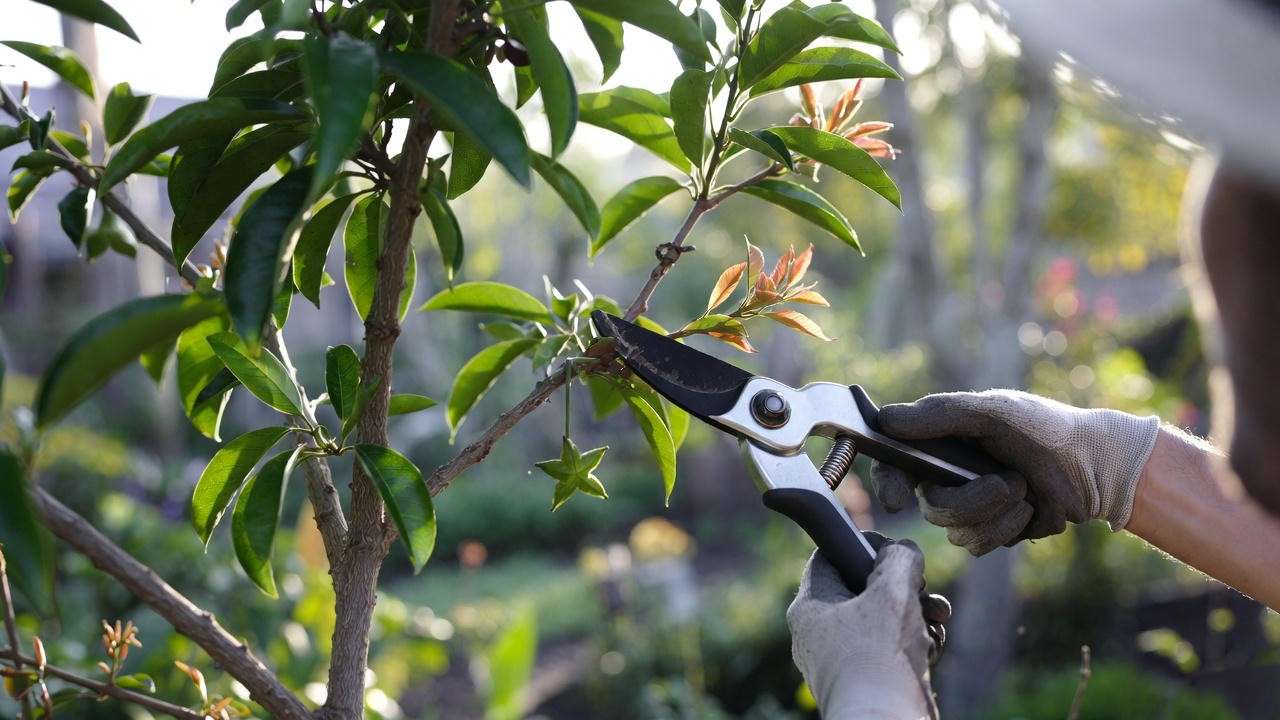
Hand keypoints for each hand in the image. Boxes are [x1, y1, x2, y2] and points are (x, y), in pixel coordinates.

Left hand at [787, 535, 948, 719]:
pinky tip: (932, 648)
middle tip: (925, 591)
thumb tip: (902, 551)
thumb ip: (899, 559)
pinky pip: (889, 652)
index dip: (863, 546)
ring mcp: (841, 661)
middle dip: (903, 588)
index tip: (893, 552)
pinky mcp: (865, 683)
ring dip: (916, 616)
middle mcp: (818, 634)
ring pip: (881, 622)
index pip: (830, 556)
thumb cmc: (880, 657)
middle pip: (862, 590)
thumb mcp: (893, 591)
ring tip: (937, 621)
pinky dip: (914, 645)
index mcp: (810, 606)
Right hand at [872, 390, 1160, 554]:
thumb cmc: (1043, 428)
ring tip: (1026, 492)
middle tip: (1009, 483)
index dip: (888, 483)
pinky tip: (1031, 510)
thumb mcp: (992, 411)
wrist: (1095, 465)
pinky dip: (1009, 530)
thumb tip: (886, 419)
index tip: (897, 500)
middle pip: (931, 507)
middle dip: (972, 501)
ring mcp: (968, 508)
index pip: (894, 465)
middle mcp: (947, 477)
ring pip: (956, 533)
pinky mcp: (991, 532)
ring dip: (996, 516)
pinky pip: (980, 546)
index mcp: (940, 444)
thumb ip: (939, 415)